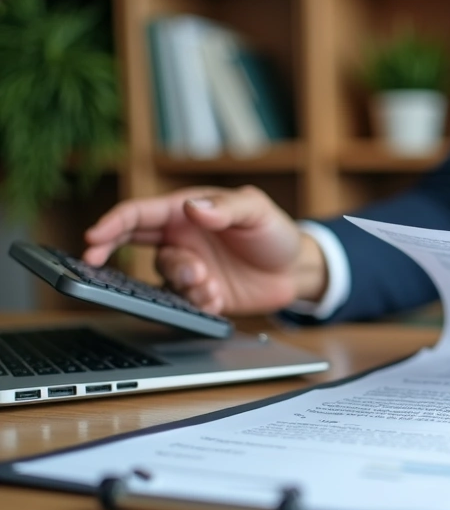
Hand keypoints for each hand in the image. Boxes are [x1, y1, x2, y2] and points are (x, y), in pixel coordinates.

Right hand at [82, 185, 327, 315]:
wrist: (296, 270)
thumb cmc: (274, 232)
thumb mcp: (257, 211)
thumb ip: (226, 208)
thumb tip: (193, 208)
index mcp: (186, 211)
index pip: (138, 214)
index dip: (112, 223)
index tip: (93, 237)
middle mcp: (180, 239)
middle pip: (131, 244)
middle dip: (115, 253)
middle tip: (107, 263)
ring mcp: (188, 267)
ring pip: (162, 276)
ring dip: (181, 281)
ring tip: (210, 282)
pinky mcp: (199, 294)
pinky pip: (182, 301)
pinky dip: (198, 301)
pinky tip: (219, 296)